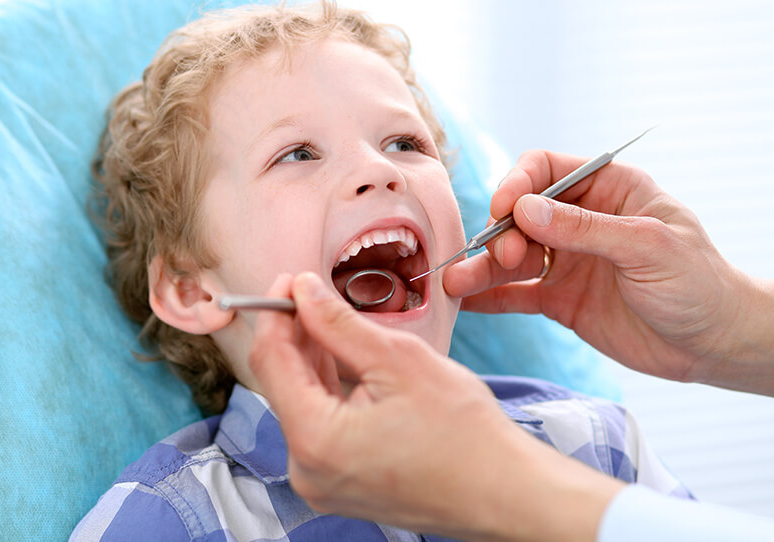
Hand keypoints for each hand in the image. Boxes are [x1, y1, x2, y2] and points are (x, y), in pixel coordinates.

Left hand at [249, 272, 620, 541]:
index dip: (275, 314)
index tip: (289, 281)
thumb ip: (339, 323)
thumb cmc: (465, 433)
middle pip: (282, 384)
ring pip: (302, 404)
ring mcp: (322, 483)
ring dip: (312, 360)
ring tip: (332, 321)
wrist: (503, 492)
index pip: (270, 362)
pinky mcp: (341, 485)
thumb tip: (302, 290)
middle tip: (312, 293)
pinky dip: (329, 391)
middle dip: (295, 335)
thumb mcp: (399, 360)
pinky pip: (321, 427)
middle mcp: (306, 470)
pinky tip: (345, 360)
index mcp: (315, 440)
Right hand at [444, 150, 749, 384]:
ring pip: (513, 256)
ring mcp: (568, 261)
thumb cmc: (698, 284)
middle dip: (502, 233)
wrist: (714, 344)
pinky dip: (490, 297)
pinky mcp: (560, 299)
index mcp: (608, 190)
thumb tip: (524, 209)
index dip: (517, 184)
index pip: (545, 170)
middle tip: (502, 258)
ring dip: (483, 268)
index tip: (503, 209)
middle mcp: (581, 221)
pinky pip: (517, 293)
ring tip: (455, 283)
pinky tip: (465, 302)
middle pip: (521, 215)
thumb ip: (585, 228)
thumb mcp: (647, 247)